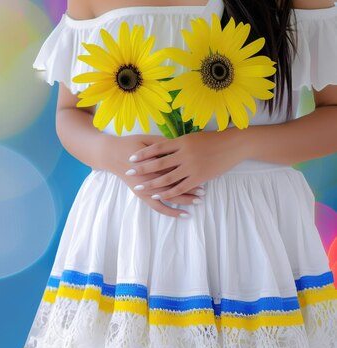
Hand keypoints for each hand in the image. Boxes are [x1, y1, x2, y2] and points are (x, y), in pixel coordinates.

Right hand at [100, 134, 204, 217]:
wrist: (110, 154)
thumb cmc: (129, 144)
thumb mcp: (146, 139)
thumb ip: (163, 144)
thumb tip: (181, 147)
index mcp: (151, 163)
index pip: (173, 170)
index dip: (188, 173)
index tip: (202, 174)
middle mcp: (148, 178)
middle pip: (172, 185)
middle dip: (189, 189)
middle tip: (204, 192)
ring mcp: (144, 188)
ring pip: (167, 197)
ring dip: (183, 200)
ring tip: (197, 202)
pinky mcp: (140, 194)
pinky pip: (156, 206)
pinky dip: (169, 211)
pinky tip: (181, 215)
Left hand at [126, 129, 244, 200]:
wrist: (234, 145)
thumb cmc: (212, 139)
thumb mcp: (192, 137)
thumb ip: (177, 144)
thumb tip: (162, 146)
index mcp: (181, 141)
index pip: (157, 148)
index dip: (143, 153)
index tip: (131, 158)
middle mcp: (185, 154)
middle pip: (158, 163)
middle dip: (142, 169)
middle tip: (128, 172)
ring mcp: (192, 167)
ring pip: (167, 178)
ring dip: (152, 183)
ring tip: (139, 187)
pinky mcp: (199, 178)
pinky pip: (180, 187)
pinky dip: (168, 192)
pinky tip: (158, 194)